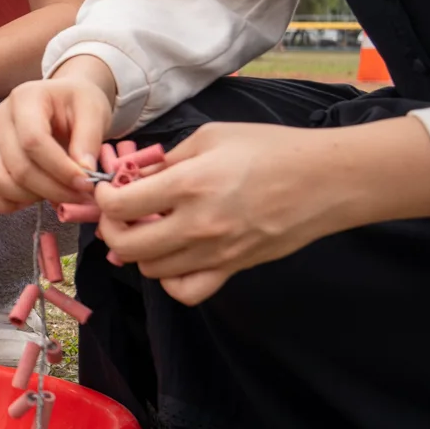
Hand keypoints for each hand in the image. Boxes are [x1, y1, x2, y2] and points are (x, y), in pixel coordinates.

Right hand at [0, 69, 114, 214]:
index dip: (60, 168)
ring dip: (30, 198)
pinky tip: (33, 199)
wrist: (64, 102)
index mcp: (25, 98)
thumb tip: (83, 173)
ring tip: (58, 192)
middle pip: (17, 167)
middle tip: (80, 195)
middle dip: (53, 189)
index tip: (86, 183)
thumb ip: (89, 140)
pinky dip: (6, 204)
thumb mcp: (94, 110)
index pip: (33, 141)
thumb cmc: (78, 104)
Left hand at [94, 117, 429, 306]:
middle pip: (127, 248)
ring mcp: (217, 253)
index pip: (121, 205)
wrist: (326, 180)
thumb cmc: (271, 149)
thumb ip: (168, 161)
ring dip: (140, 252)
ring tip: (150, 229)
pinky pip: (187, 291)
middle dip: (112, 230)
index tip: (107, 190)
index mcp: (190, 184)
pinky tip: (175, 256)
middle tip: (119, 214)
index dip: (103, 199)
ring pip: (152, 271)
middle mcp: (198, 225)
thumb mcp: (211, 137)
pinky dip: (171, 280)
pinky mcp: (234, 268)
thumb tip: (133, 176)